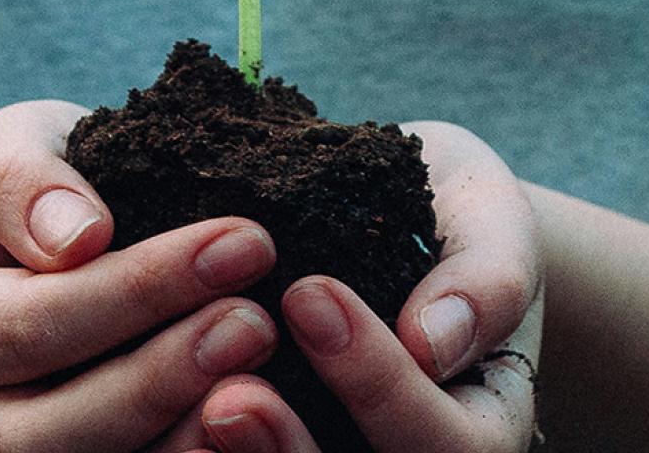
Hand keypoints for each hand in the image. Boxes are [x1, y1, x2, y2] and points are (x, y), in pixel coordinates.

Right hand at [0, 101, 283, 451]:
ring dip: (187, 439)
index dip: (142, 289)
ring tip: (265, 379)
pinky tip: (261, 427)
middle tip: (257, 322)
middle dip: (164, 379)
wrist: (27, 258)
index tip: (245, 240)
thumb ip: (22, 179)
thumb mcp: (8, 150)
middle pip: (55, 433)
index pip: (33, 324)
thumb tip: (77, 236)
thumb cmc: (27, 195)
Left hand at [192, 121, 544, 452]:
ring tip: (200, 408)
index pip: (446, 444)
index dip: (379, 385)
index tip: (309, 292)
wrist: (406, 227)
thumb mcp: (491, 221)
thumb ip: (488, 278)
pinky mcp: (279, 443)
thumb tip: (433, 343)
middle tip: (233, 398)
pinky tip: (157, 421)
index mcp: (482, 429)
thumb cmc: (455, 219)